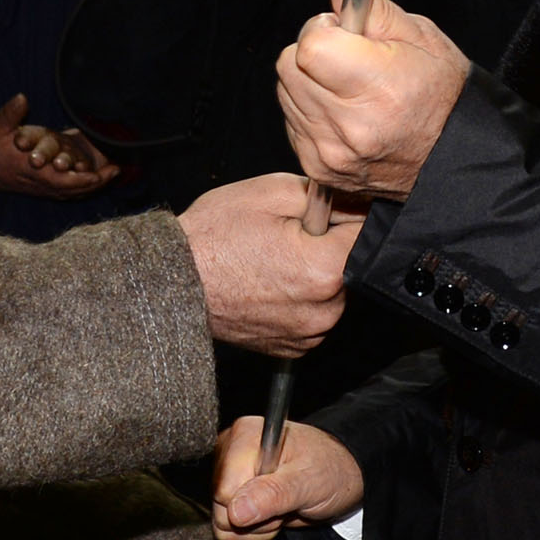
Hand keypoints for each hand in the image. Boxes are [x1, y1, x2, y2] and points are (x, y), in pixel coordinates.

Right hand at [0, 95, 119, 198]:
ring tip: (110, 175)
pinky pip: (63, 192)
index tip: (98, 173)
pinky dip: (79, 188)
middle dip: (95, 183)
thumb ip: (10, 113)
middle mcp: (36, 182)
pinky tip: (92, 181)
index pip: (60, 179)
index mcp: (29, 168)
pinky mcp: (37, 188)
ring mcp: (37, 187)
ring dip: (90, 186)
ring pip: (69, 192)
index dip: (81, 179)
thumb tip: (22, 98)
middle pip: (71, 189)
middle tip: (115, 171)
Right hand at [180, 172, 362, 356]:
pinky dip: (300, 298)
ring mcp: (309, 334)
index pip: (367, 231)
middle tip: (286, 234)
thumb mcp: (272, 192)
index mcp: (325, 270)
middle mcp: (325, 310)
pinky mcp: (293, 347)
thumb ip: (325, 196)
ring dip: (316, 273)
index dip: (345, 214)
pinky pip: (314, 314)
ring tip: (273, 259)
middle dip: (328, 245)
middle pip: (351, 264)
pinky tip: (269, 282)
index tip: (322, 212)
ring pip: (334, 291)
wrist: (172, 284)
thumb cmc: (212, 239)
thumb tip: (354, 201)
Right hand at [212, 415, 365, 539]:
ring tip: (280, 513)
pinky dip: (251, 538)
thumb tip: (236, 512)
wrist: (338, 478)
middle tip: (283, 509)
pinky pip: (226, 534)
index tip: (280, 500)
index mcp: (245, 437)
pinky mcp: (232, 498)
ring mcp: (229, 476)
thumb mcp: (308, 481)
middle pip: (220, 511)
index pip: (225, 491)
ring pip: (222, 528)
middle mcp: (230, 453)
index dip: (252, 507)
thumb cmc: (329, 469)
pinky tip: (271, 521)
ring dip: (255, 532)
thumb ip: (273, 494)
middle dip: (255, 523)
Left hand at [276, 0, 469, 197]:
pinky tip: (343, 113)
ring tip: (348, 88)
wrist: (451, 158)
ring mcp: (329, 152)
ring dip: (308, 82)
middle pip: (289, 66)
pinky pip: (292, 121)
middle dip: (311, 52)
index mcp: (378, 88)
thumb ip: (374, 10)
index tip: (343, 32)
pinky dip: (310, 111)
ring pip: (286, 92)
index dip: (323, 29)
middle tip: (346, 58)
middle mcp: (349, 126)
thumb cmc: (442, 97)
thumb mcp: (423, 39)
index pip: (310, 46)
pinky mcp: (317, 167)